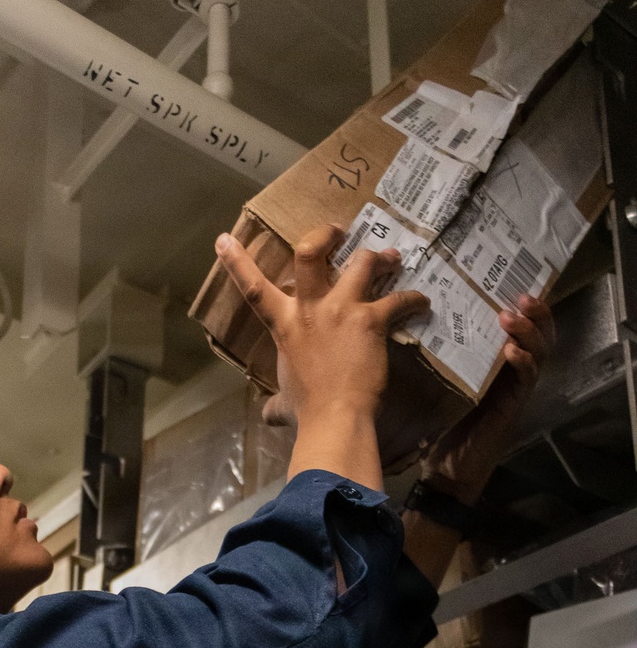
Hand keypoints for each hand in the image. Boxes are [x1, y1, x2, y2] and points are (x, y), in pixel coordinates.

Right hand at [215, 225, 428, 424]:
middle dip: (325, 234)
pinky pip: (397, 300)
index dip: (236, 262)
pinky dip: (413, 300)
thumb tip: (268, 416)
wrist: (333, 418)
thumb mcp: (285, 401)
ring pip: (360, 264)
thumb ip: (277, 403)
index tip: (224, 238)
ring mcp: (340, 310)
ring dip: (378, 258)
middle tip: (339, 230)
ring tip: (391, 259)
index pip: (253, 289)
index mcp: (284, 326)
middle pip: (309, 252)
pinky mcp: (370, 320)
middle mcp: (309, 309)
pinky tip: (422, 303)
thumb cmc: (307, 411)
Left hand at [421, 294, 554, 503]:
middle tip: (522, 295)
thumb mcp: (439, 382)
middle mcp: (511, 371)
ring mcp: (515, 389)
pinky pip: (526, 379)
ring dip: (528, 332)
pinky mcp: (513, 406)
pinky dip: (522, 362)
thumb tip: (412, 320)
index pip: (518, 326)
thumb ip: (440, 355)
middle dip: (534, 312)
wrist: (448, 469)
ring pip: (538, 351)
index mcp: (494, 362)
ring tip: (511, 317)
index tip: (508, 284)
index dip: (520, 305)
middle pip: (538, 333)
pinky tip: (511, 352)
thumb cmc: (441, 426)